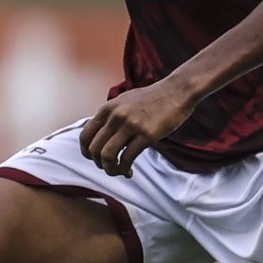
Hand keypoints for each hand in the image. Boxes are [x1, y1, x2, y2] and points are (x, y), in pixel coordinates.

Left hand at [79, 78, 200, 176]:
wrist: (177, 90)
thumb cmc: (152, 98)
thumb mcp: (124, 101)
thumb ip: (110, 116)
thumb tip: (100, 136)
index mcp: (107, 108)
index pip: (85, 136)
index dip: (86, 153)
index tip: (96, 160)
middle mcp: (116, 116)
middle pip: (94, 149)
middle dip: (99, 164)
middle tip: (110, 167)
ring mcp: (131, 125)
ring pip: (107, 155)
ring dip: (110, 169)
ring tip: (119, 171)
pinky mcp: (147, 134)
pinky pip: (127, 157)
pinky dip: (125, 168)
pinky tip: (130, 170)